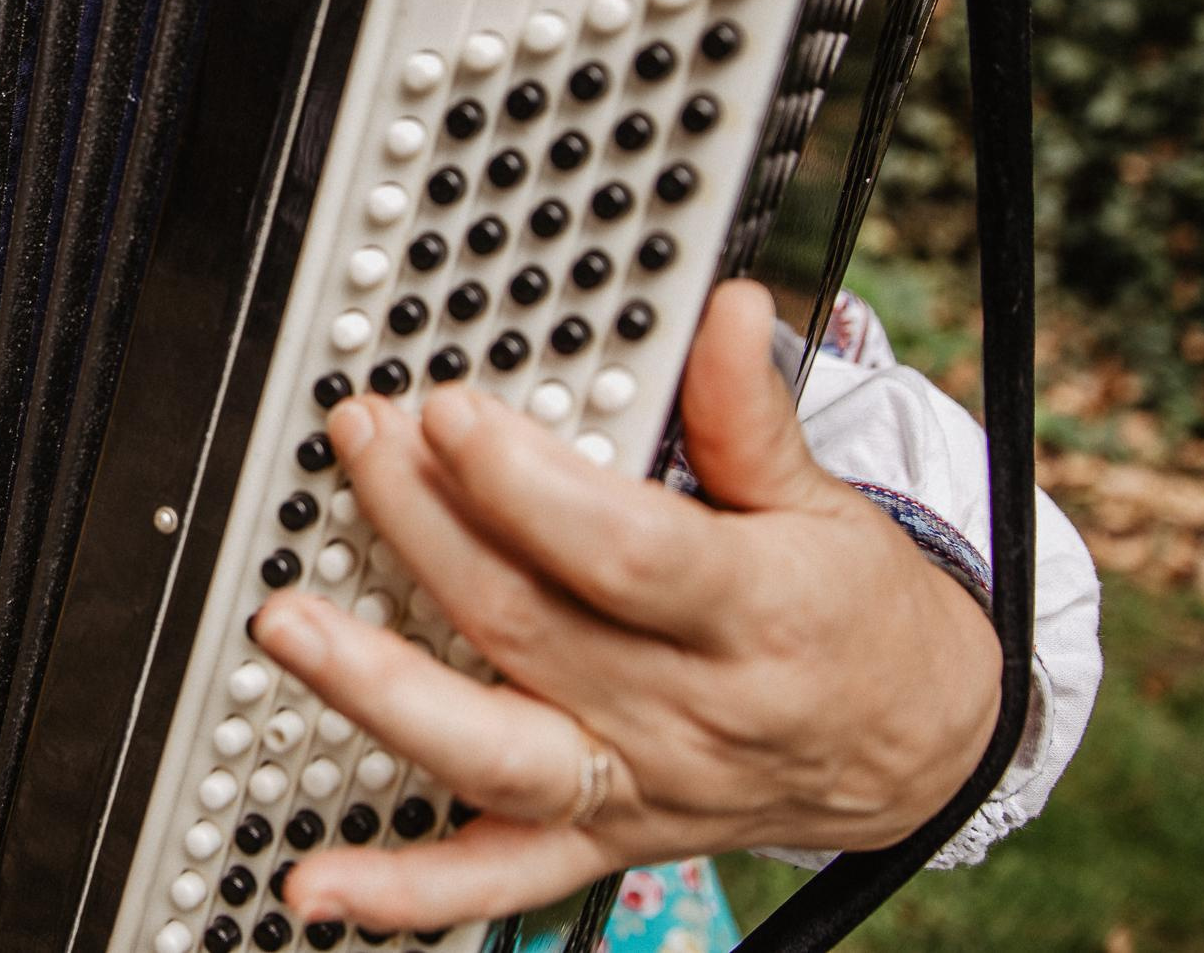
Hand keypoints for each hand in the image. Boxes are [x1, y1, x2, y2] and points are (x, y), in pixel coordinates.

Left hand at [251, 280, 999, 931]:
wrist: (914, 751)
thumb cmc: (856, 616)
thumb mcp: (827, 504)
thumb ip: (751, 414)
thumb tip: (724, 312)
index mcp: (753, 614)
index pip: (624, 552)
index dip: (527, 485)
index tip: (450, 414)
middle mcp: (685, 711)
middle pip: (528, 623)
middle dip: (426, 525)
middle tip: (361, 444)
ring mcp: (634, 784)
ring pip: (494, 749)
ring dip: (378, 692)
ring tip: (289, 627)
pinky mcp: (601, 838)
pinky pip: (495, 879)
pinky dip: (404, 891)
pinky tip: (316, 881)